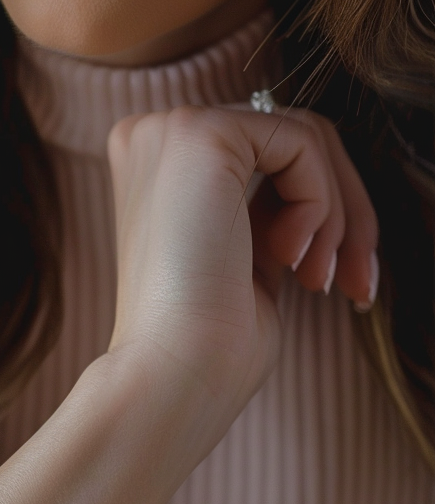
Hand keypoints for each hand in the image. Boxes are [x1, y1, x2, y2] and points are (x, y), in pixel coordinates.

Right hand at [106, 103, 378, 425]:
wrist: (177, 372)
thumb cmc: (208, 341)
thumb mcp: (245, 256)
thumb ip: (268, 206)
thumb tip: (327, 182)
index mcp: (152, 172)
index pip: (261, 156)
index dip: (318, 211)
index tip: (332, 281)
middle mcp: (150, 139)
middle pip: (290, 141)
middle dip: (341, 214)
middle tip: (353, 283)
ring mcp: (169, 131)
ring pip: (305, 138)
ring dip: (336, 216)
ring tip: (316, 279)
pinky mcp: (198, 133)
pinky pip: (302, 143)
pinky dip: (320, 204)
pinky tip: (289, 259)